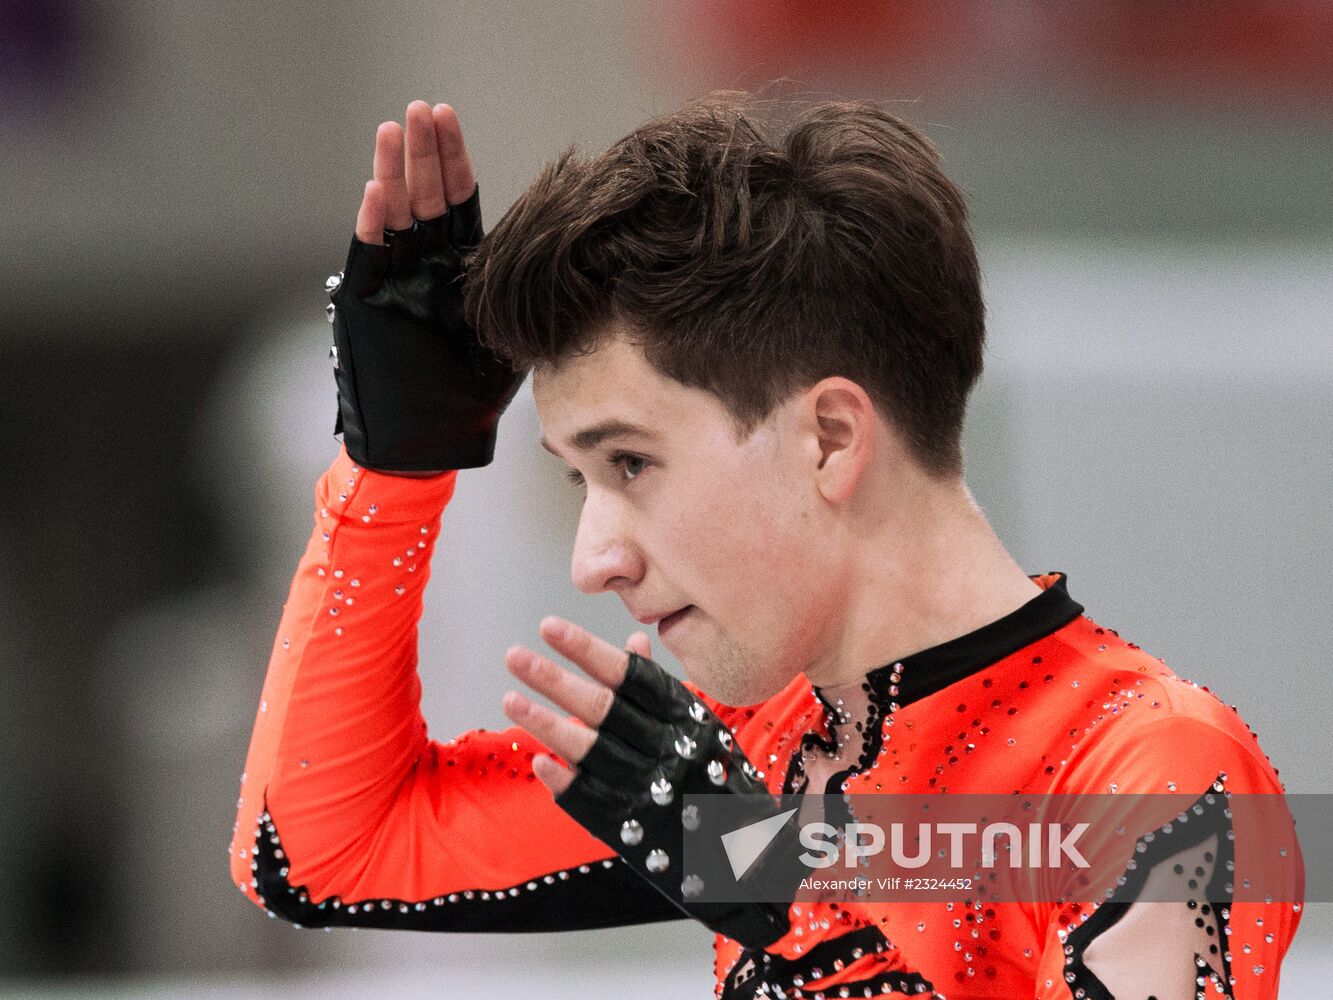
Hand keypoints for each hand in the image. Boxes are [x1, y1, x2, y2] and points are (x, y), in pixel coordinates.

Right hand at [326, 101, 524, 473]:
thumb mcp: (508, 342)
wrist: (423, 447)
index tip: (451, 118)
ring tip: (396, 129)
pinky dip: (373, 225)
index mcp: (456, 270)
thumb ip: (519, 298)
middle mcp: (422, 269)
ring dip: (394, 172)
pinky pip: (369, 257)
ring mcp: (392, 284)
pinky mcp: (367, 304)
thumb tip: (569, 265)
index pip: (456, 201)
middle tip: (425, 110)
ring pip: (393, 216)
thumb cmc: (465, 403)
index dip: (454, 160)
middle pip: (424, 197)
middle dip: (424, 151)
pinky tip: (380, 191)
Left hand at [502, 618, 797, 949]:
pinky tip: (536, 763)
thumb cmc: (725, 780)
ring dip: (546, 725)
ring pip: (591, 752)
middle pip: (604, 710)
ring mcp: (653, 793)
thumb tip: (631, 642)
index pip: (631, 676)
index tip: (549, 627)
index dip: (588, 650)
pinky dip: (564, 783)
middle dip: (555, 680)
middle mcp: (672, 752)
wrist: (754, 858)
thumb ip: (661, 688)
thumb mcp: (704, 725)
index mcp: (690, 719)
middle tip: (514, 656)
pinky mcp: (636, 832)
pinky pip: (593, 803)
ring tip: (510, 700)